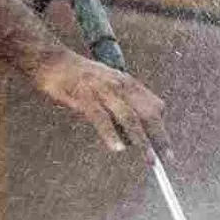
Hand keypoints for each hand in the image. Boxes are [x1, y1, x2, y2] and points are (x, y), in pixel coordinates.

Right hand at [31, 49, 169, 157]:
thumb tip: (133, 134)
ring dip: (141, 140)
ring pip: (129, 117)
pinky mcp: (84, 96)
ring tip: (149, 159)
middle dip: (159, 137)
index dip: (162, 128)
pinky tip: (117, 148)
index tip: (166, 150)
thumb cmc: (81, 77)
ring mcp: (103, 91)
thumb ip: (122, 105)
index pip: (155, 106)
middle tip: (166, 159)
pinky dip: (110, 134)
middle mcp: (121, 86)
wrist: (53, 60)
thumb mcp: (109, 86)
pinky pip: (100, 118)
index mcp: (129, 83)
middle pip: (148, 113)